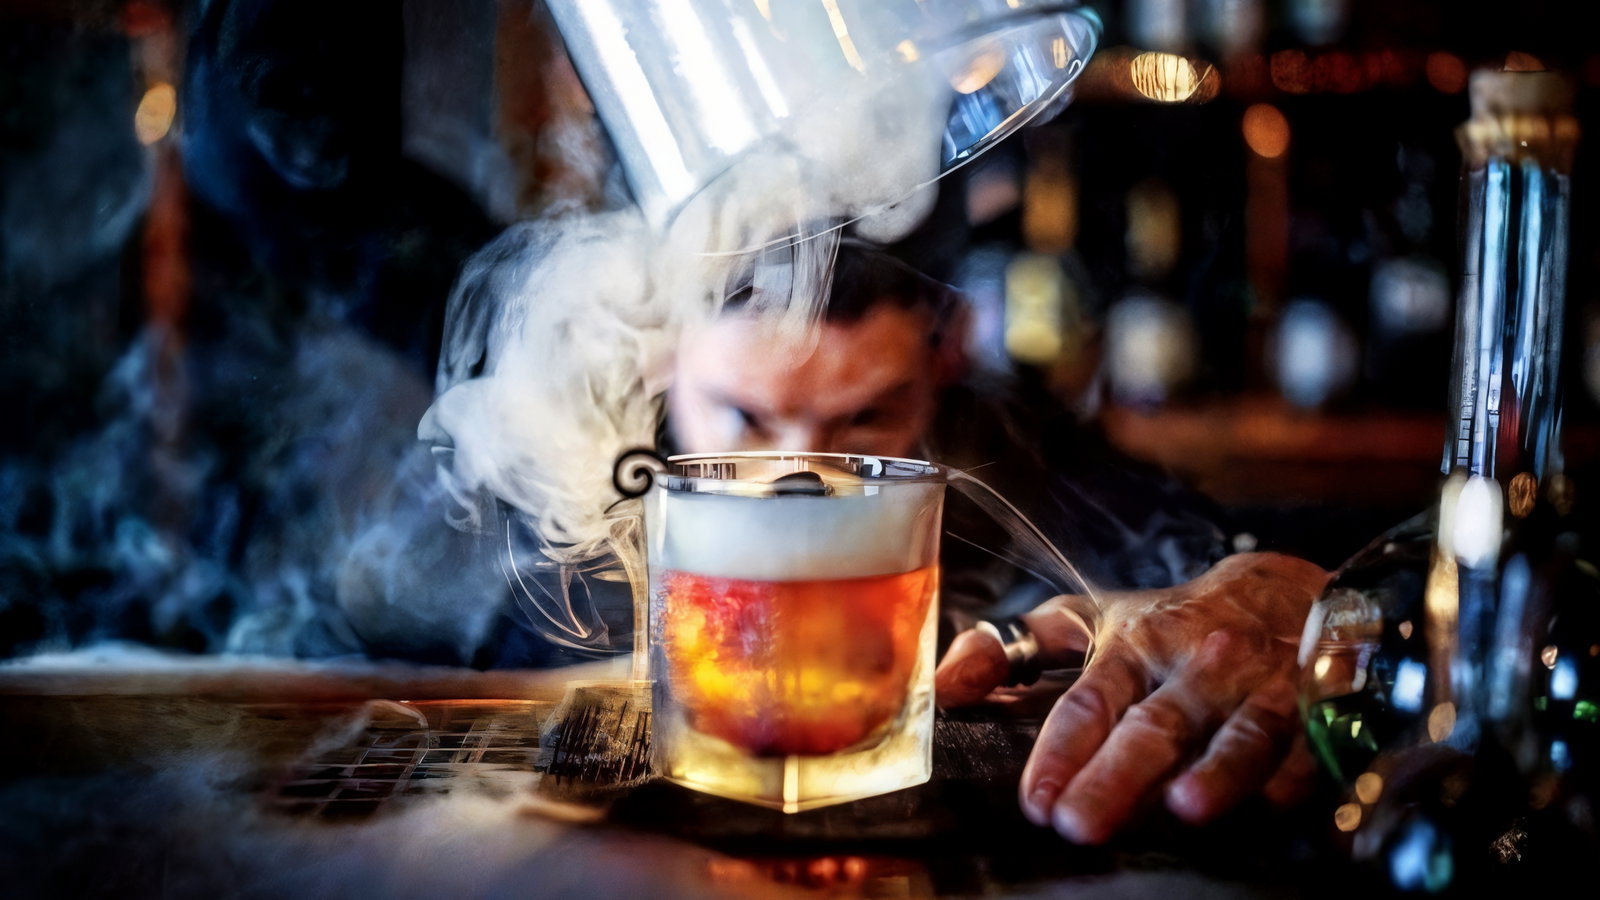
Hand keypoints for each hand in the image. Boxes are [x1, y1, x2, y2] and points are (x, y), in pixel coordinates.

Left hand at [934, 552, 1328, 842]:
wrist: (1292, 590)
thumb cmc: (1176, 619)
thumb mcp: (1091, 621)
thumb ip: (1013, 649)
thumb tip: (945, 682)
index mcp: (1136, 647)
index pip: (1090, 701)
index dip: (1062, 750)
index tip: (1035, 800)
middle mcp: (1196, 667)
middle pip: (1154, 725)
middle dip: (1117, 775)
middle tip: (1081, 822)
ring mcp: (1260, 687)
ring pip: (1238, 732)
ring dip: (1214, 770)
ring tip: (1184, 808)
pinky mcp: (1320, 710)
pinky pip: (1310, 745)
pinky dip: (1293, 775)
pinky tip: (1274, 805)